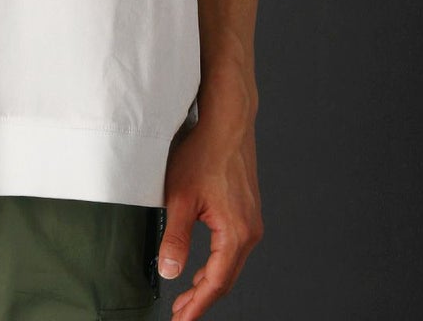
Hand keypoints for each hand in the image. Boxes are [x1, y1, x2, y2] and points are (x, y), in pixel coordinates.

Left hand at [156, 87, 263, 319]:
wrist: (227, 122)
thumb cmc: (204, 152)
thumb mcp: (180, 197)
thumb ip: (176, 238)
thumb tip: (170, 272)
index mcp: (236, 233)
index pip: (216, 283)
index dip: (197, 305)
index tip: (181, 320)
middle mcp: (250, 231)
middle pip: (226, 278)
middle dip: (202, 299)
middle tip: (180, 313)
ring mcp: (251, 221)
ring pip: (230, 265)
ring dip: (209, 282)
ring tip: (187, 296)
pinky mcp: (247, 211)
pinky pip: (233, 248)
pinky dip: (217, 264)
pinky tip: (202, 268)